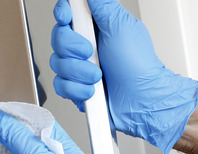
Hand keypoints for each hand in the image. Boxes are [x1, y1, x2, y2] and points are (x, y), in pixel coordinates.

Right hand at [50, 0, 197, 153]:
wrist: (140, 100)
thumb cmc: (138, 65)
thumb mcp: (122, 27)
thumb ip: (102, 5)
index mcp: (94, 28)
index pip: (67, 14)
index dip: (62, 13)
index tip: (67, 17)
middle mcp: (83, 46)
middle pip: (57, 38)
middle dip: (72, 47)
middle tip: (90, 51)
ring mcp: (77, 68)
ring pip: (57, 64)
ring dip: (79, 71)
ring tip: (98, 75)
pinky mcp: (74, 88)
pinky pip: (60, 85)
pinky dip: (77, 89)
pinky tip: (92, 89)